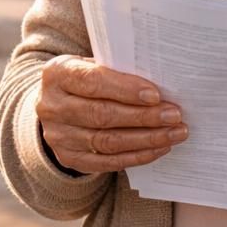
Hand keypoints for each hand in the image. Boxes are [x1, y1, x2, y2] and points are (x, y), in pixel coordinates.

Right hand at [36, 55, 188, 173]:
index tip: (156, 95)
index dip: (125, 89)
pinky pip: (108, 162)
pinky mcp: (69, 158)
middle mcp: (52, 106)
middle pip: (102, 115)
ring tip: (174, 133)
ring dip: (146, 139)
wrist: (57, 105)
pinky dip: (137, 156)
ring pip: (107, 142)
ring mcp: (59, 136)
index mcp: (57, 74)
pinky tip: (159, 148)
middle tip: (174, 115)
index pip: (92, 82)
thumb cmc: (86, 79)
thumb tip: (161, 82)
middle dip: (143, 117)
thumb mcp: (92, 64)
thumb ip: (117, 70)